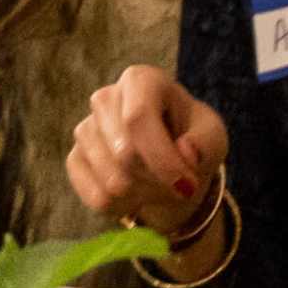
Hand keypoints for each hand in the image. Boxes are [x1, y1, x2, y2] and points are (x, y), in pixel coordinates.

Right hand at [67, 65, 230, 236]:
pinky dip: (123, 207)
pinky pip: (96, 198)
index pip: (137, 119)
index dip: (161, 158)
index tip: (186, 186)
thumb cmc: (191, 139)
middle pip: (124, 155)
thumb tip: (186, 153)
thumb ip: (205, 143)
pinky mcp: (75, 159)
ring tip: (157, 185)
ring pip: (111, 181)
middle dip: (157, 180)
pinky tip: (136, 194)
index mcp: (140, 81)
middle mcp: (105, 99)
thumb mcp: (212, 137)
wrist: (169, 160)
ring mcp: (85, 129)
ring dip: (143, 195)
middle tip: (178, 184)